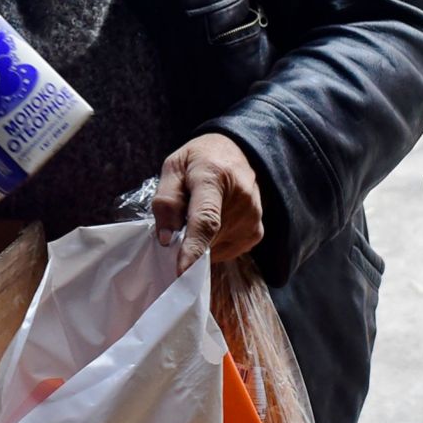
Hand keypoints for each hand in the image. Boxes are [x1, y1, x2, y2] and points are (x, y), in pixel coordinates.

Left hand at [152, 133, 263, 272]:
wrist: (238, 150)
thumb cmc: (200, 159)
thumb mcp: (174, 167)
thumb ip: (166, 200)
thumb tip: (166, 238)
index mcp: (213, 177)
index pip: (205, 219)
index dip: (193, 248)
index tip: (182, 272)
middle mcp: (241, 199)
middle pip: (206, 238)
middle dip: (186, 240)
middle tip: (179, 220)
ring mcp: (252, 217)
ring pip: (214, 249)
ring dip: (200, 241)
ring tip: (200, 213)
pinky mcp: (256, 232)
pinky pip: (226, 251)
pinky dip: (213, 244)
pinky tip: (215, 222)